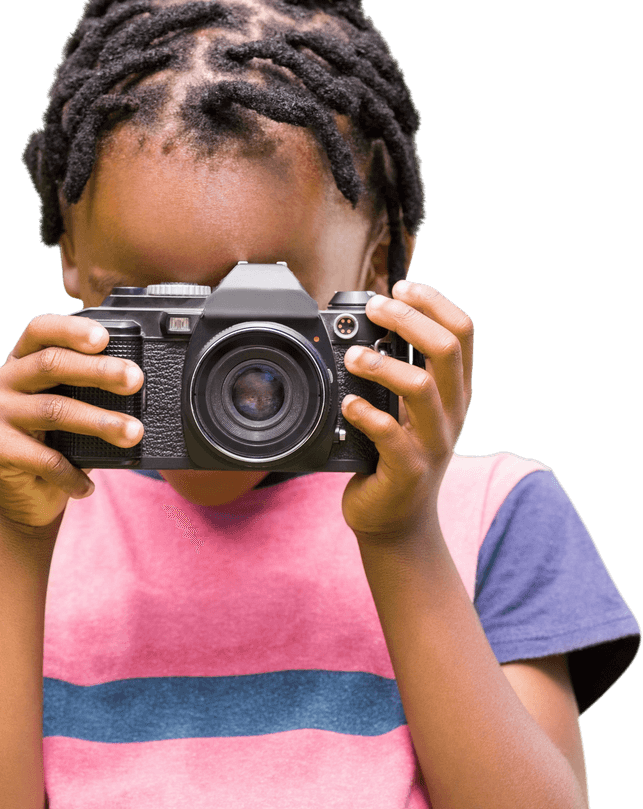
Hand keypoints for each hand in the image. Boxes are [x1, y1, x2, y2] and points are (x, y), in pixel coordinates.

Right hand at [0, 314, 143, 528]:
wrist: (25, 498)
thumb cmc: (57, 446)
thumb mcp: (73, 410)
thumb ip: (91, 391)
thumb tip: (137, 382)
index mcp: (22, 361)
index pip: (41, 330)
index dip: (71, 329)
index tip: (105, 338)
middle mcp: (3, 381)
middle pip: (51, 364)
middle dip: (99, 371)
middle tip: (135, 380)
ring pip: (54, 409)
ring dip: (99, 422)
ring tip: (133, 434)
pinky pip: (44, 458)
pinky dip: (72, 473)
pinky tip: (89, 486)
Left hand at [339, 280, 472, 542]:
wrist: (398, 522)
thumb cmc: (397, 458)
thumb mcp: (409, 411)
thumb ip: (402, 372)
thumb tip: (372, 323)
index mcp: (456, 391)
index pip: (463, 331)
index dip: (434, 301)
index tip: (400, 286)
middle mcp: (452, 413)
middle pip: (447, 348)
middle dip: (408, 318)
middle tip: (375, 308)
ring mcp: (434, 442)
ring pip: (421, 387)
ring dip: (382, 364)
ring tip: (353, 357)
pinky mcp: (409, 470)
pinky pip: (390, 434)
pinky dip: (365, 414)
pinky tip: (346, 405)